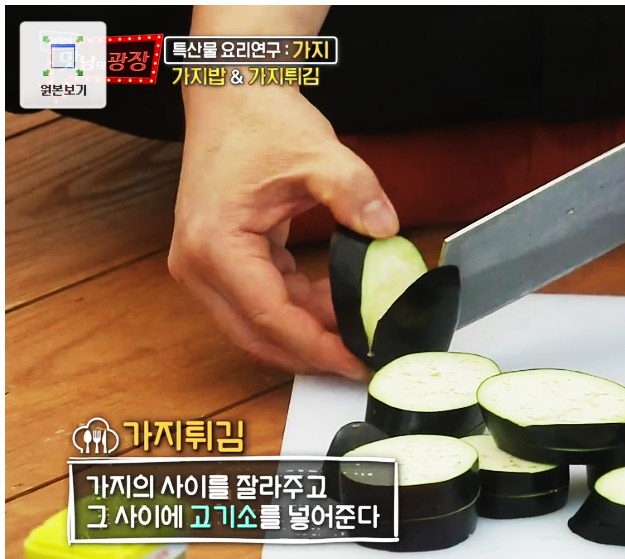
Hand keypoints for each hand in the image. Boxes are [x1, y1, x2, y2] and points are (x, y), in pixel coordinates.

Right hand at [168, 85, 397, 378]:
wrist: (230, 93)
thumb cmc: (258, 120)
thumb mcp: (317, 153)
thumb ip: (355, 192)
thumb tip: (386, 232)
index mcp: (216, 246)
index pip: (270, 318)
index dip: (317, 347)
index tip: (355, 360)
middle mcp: (199, 265)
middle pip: (258, 335)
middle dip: (311, 353)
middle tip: (360, 359)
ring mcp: (204, 266)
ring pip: (257, 325)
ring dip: (306, 333)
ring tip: (357, 330)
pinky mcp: (220, 261)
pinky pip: (260, 301)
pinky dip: (297, 308)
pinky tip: (336, 302)